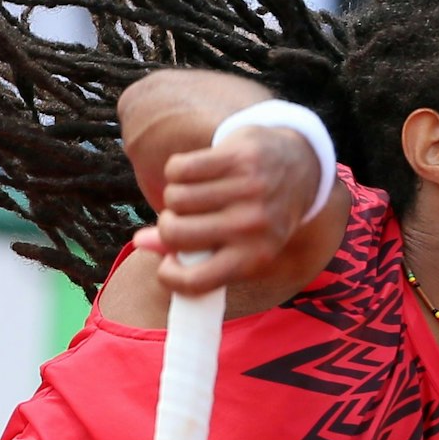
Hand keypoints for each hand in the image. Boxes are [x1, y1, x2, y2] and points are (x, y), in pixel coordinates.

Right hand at [131, 125, 322, 294]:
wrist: (299, 166)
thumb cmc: (257, 214)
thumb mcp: (236, 243)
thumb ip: (189, 250)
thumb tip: (139, 241)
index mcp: (254, 258)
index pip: (194, 282)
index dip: (169, 276)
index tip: (167, 264)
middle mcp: (252, 226)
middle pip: (175, 232)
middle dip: (169, 226)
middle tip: (184, 219)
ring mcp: (246, 189)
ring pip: (175, 197)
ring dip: (176, 195)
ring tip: (196, 194)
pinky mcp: (237, 157)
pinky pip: (179, 168)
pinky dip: (178, 170)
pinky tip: (196, 172)